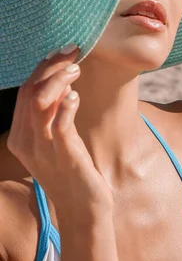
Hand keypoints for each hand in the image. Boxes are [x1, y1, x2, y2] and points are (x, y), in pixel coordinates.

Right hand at [6, 46, 112, 213]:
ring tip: (76, 68)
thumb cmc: (71, 170)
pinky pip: (61, 126)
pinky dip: (67, 106)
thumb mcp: (54, 141)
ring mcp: (44, 151)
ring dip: (60, 80)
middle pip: (31, 93)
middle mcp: (26, 143)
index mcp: (19, 137)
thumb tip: (61, 81)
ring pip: (42, 104)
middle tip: (72, 52)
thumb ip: (52, 114)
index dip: (42, 67)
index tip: (61, 52)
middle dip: (51, 67)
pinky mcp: (65, 157)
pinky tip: (76, 96)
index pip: (24, 92)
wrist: (82, 208)